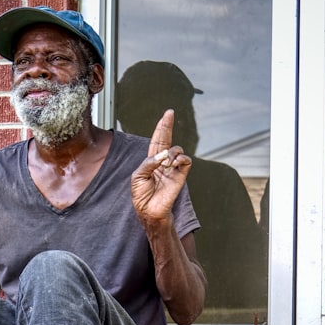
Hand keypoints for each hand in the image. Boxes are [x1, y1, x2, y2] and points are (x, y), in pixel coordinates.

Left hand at [130, 109, 191, 228]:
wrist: (149, 211)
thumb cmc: (141, 195)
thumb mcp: (138, 176)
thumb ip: (148, 162)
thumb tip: (163, 155)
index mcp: (151, 161)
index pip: (157, 141)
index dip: (161, 128)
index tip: (166, 115)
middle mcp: (163, 162)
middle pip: (167, 140)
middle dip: (168, 126)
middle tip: (169, 114)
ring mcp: (173, 168)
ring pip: (177, 150)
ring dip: (171, 152)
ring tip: (166, 163)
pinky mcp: (181, 175)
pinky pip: (185, 161)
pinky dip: (180, 159)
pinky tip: (173, 164)